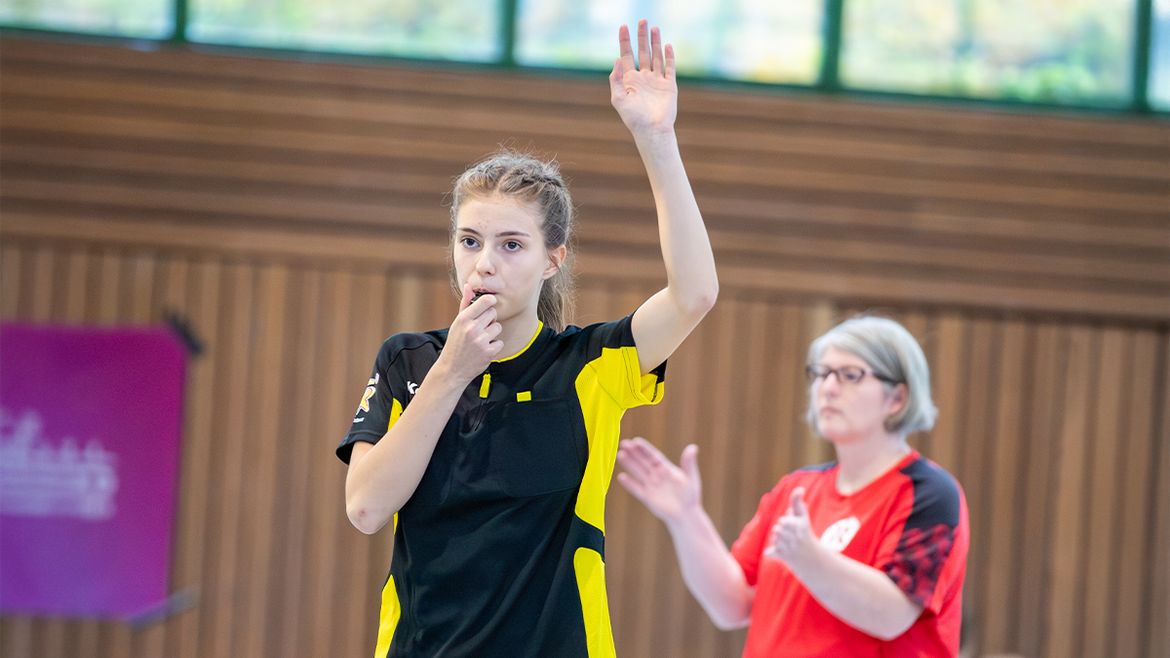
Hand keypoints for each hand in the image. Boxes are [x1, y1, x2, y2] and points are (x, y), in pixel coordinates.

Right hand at [436, 284, 502, 381]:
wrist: (452, 369)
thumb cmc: (455, 343)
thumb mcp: (456, 323)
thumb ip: (465, 304)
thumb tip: (469, 285)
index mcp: (463, 319)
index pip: (485, 301)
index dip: (491, 300)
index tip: (491, 302)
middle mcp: (472, 328)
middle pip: (493, 313)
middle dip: (489, 319)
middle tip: (480, 327)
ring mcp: (481, 340)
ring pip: (498, 327)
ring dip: (492, 333)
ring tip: (481, 339)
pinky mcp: (488, 352)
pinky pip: (500, 342)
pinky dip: (494, 346)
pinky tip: (484, 349)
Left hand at [609, 20, 676, 135]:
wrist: (651, 130)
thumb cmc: (633, 118)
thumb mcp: (618, 98)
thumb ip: (616, 79)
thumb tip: (616, 59)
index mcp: (630, 80)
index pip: (626, 55)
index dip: (625, 41)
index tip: (623, 27)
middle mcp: (643, 78)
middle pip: (643, 52)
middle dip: (641, 37)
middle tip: (642, 20)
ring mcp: (657, 81)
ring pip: (656, 56)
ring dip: (655, 42)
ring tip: (654, 28)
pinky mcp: (669, 86)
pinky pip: (669, 68)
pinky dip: (669, 57)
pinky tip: (667, 45)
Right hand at [616, 437, 699, 524]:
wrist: (686, 515)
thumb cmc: (691, 496)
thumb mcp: (691, 477)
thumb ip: (689, 463)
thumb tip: (693, 447)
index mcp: (666, 468)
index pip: (653, 456)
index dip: (644, 449)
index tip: (635, 441)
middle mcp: (656, 475)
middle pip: (643, 461)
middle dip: (633, 452)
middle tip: (623, 443)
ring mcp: (651, 485)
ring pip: (637, 472)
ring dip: (629, 464)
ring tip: (620, 454)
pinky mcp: (647, 497)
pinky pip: (636, 489)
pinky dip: (629, 483)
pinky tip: (621, 477)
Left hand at [765, 487, 821, 569]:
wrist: (812, 559)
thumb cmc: (805, 534)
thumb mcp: (803, 517)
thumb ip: (798, 502)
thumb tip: (800, 489)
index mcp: (801, 526)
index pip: (784, 521)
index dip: (787, 522)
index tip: (795, 527)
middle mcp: (796, 537)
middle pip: (778, 528)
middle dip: (782, 531)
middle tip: (792, 537)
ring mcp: (790, 548)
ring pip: (774, 538)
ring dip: (778, 540)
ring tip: (789, 544)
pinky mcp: (783, 557)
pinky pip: (770, 551)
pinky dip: (772, 553)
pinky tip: (779, 553)